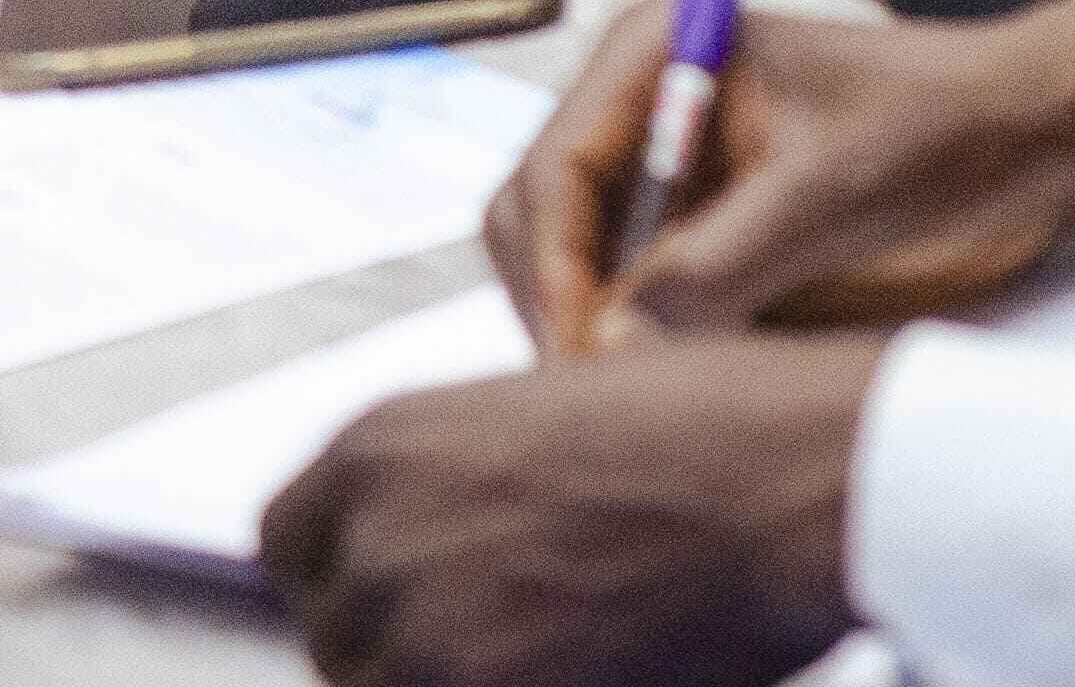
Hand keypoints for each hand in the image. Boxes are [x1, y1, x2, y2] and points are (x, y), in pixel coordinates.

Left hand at [260, 333, 873, 686]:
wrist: (789, 479)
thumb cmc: (702, 429)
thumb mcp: (535, 414)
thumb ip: (454, 482)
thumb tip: (438, 537)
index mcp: (377, 447)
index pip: (285, 547)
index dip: (338, 580)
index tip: (385, 598)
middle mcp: (376, 537)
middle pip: (333, 638)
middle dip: (392, 650)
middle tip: (483, 642)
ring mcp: (426, 630)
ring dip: (442, 682)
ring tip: (538, 655)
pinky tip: (585, 670)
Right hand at [484, 0, 1074, 358]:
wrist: (1037, 132)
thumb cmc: (946, 131)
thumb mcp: (834, 194)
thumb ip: (721, 264)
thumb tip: (616, 343)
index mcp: (657, 51)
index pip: (556, 167)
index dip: (557, 269)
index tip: (581, 358)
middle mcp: (642, 97)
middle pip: (543, 212)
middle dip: (559, 300)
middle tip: (599, 395)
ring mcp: (666, 157)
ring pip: (578, 255)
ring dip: (593, 322)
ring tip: (637, 395)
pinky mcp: (700, 212)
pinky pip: (636, 281)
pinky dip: (640, 331)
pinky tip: (676, 375)